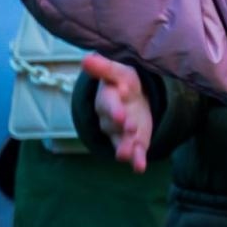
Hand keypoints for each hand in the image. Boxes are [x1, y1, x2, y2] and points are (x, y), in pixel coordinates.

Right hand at [81, 54, 152, 172]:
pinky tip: (139, 168)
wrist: (133, 97)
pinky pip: (134, 152)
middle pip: (113, 124)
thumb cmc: (124, 82)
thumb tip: (87, 58)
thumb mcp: (118, 72)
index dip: (113, 108)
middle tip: (129, 127)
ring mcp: (122, 133)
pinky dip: (137, 160)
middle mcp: (111, 119)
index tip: (120, 112)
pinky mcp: (135, 142)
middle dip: (121, 126)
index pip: (108, 104)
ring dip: (125, 148)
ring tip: (126, 154)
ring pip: (121, 141)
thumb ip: (104, 68)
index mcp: (108, 99)